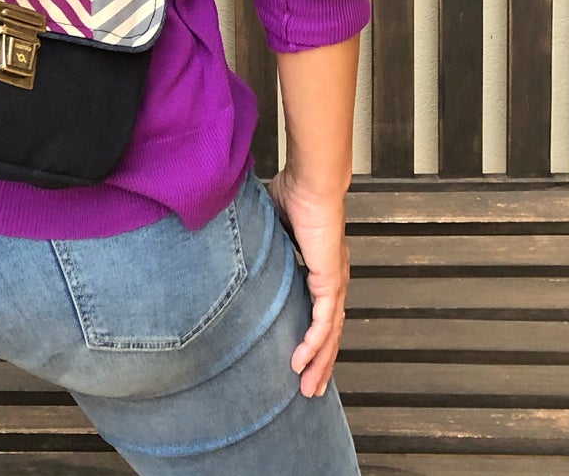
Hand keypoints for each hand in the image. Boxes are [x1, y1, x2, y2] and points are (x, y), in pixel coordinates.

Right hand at [267, 166, 348, 399]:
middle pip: (330, 332)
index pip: (321, 311)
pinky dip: (314, 344)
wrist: (312, 180)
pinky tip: (301, 362)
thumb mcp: (271, 222)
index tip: (302, 357)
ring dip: (320, 363)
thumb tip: (234, 236)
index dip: (313, 336)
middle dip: (321, 363)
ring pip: (330, 334)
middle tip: (310, 389)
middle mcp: (332, 279)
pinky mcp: (330, 280)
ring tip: (308, 388)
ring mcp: (334, 281)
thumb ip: (260, 236)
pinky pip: (323, 321)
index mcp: (321, 266)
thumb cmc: (295, 191)